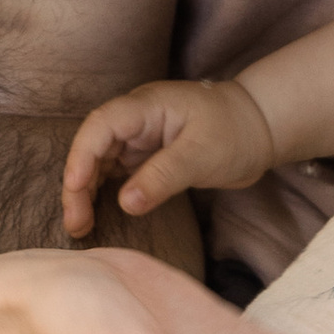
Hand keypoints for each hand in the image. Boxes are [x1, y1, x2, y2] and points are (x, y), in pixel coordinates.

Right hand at [63, 78, 276, 236]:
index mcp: (146, 107)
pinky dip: (102, 194)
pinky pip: (114, 174)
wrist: (258, 129)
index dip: (82, 155)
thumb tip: (126, 203)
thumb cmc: (235, 132)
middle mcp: (135, 120)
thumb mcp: (202, 155)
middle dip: (78, 184)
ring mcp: (138, 138)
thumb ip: (164, 176)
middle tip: (76, 223)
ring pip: (99, 163)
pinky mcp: (144, 157)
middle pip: (92, 147)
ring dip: (85, 192)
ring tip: (81, 226)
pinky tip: (96, 216)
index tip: (74, 187)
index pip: (101, 125)